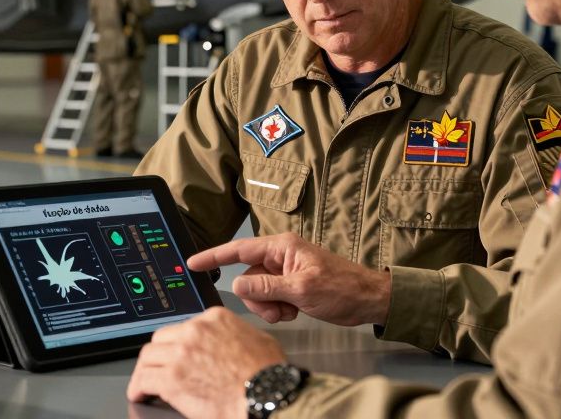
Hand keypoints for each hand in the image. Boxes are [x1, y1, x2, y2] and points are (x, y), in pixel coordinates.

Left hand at [126, 307, 285, 418]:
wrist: (267, 394)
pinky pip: (143, 380)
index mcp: (214, 319)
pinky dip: (138, 388)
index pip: (184, 326)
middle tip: (158, 367)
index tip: (177, 353)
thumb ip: (237, 334)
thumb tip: (232, 342)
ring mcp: (180, 353)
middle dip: (159, 354)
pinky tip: (140, 394)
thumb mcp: (258, 339)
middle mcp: (194, 331)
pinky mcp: (171, 379)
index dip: (178, 343)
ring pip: (147, 357)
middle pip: (161, 339)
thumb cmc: (268, 374)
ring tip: (145, 382)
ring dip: (146, 370)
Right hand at [188, 233, 390, 326]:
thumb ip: (266, 287)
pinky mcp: (291, 287)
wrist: (368, 301)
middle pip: (248, 277)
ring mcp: (286, 272)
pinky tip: (296, 312)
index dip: (214, 256)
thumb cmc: (343, 288)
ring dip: (269, 307)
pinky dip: (278, 310)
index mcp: (282, 248)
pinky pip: (271, 299)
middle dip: (257, 298)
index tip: (193, 263)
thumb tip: (237, 285)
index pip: (239, 250)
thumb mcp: (301, 290)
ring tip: (290, 312)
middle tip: (277, 311)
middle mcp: (281, 257)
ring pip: (258, 292)